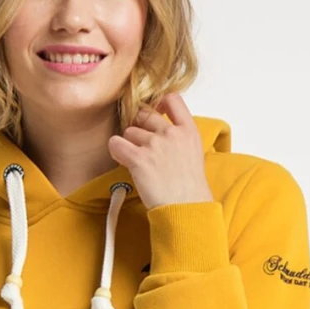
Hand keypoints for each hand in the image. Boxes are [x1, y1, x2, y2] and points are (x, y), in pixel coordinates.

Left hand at [108, 91, 213, 209]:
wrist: (186, 210)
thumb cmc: (190, 189)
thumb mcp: (193, 154)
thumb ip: (179, 138)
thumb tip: (161, 131)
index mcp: (189, 131)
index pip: (172, 99)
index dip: (159, 101)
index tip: (154, 110)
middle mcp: (171, 133)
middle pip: (145, 114)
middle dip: (140, 127)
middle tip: (141, 145)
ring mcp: (155, 145)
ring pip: (130, 131)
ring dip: (129, 143)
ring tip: (137, 161)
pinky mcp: (139, 159)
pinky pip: (116, 143)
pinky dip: (116, 150)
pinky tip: (122, 159)